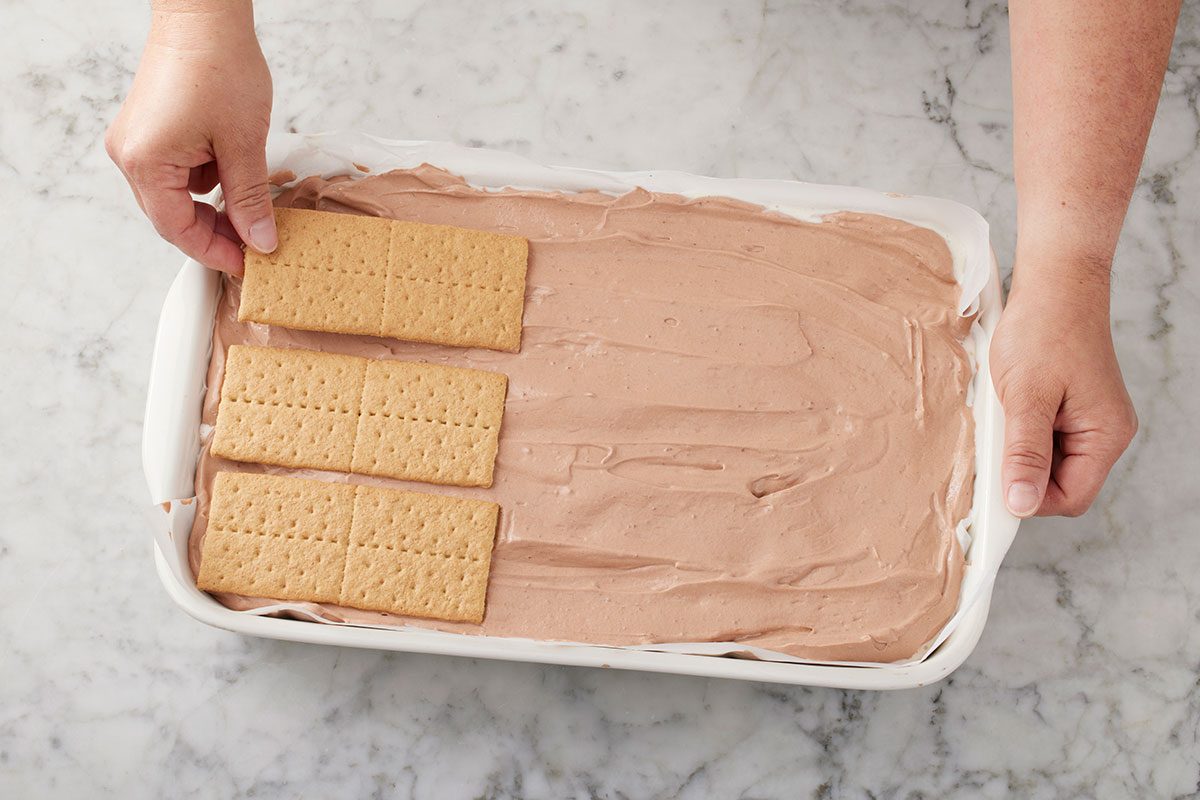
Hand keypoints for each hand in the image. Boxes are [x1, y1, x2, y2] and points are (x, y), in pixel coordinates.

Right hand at [105, 2, 273, 274]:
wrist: (204, 17)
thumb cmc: (220, 67)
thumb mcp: (244, 144)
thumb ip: (249, 199)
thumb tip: (259, 241)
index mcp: (145, 162)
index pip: (177, 230)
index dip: (215, 252)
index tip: (248, 265)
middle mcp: (130, 155)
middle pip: (172, 217)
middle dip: (214, 233)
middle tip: (255, 246)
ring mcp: (137, 142)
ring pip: (176, 196)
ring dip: (213, 206)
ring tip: (251, 208)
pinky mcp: (149, 131)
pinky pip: (177, 172)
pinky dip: (207, 181)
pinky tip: (234, 172)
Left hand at [989, 273, 1136, 516]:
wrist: (1054, 282)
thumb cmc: (1044, 330)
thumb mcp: (1027, 397)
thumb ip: (1025, 453)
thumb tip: (1021, 503)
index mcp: (1105, 435)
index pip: (1071, 497)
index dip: (1030, 498)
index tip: (993, 484)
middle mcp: (1104, 432)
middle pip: (1060, 483)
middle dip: (1022, 470)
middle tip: (994, 441)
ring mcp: (1088, 419)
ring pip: (1047, 460)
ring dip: (1018, 448)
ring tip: (1001, 415)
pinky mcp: (1070, 407)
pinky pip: (1043, 436)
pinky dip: (1020, 430)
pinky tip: (1005, 407)